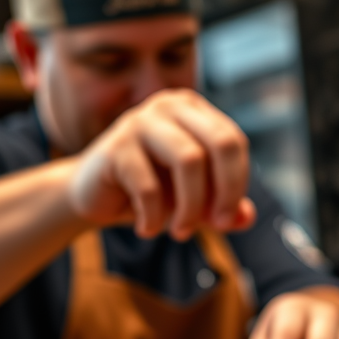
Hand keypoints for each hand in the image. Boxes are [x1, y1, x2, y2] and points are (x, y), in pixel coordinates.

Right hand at [67, 89, 255, 240]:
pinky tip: (147, 229)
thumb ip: (221, 207)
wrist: (91, 197)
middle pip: (221, 143)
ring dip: (191, 207)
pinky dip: (154, 218)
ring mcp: (141, 122)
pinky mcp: (116, 147)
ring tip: (180, 232)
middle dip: (225, 192)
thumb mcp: (191, 201)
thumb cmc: (147, 193)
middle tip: (216, 226)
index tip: (227, 220)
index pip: (233, 142)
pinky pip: (150, 187)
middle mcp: (169, 106)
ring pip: (189, 160)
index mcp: (192, 111)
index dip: (237, 184)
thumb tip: (247, 218)